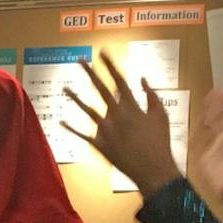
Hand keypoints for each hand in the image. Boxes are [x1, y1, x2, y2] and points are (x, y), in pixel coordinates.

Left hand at [65, 53, 181, 192]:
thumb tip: (143, 79)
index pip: (119, 79)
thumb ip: (151, 95)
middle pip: (100, 89)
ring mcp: (105, 129)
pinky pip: (82, 134)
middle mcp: (116, 114)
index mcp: (132, 106)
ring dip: (75, 98)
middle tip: (79, 60)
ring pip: (87, 109)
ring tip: (64, 87)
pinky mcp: (99, 144)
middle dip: (90, 73)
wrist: (153, 170)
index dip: (110, 65)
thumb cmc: (160, 142)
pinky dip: (71, 128)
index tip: (102, 52)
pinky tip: (61, 121)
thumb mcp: (161, 115)